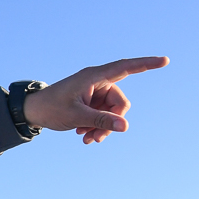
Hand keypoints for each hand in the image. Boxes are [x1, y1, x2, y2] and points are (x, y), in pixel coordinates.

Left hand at [22, 56, 168, 143]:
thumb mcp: (76, 116)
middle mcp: (98, 82)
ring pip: (112, 112)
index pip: (126, 67)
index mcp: (94, 77)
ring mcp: (95, 93)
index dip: (146, 63)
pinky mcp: (92, 103)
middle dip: (112, 121)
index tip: (165, 60)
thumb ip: (101, 120)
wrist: (33, 111)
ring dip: (102, 127)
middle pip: (120, 102)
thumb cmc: (51, 108)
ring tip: (87, 139)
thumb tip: (125, 126)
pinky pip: (104, 116)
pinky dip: (97, 126)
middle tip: (95, 138)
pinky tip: (84, 135)